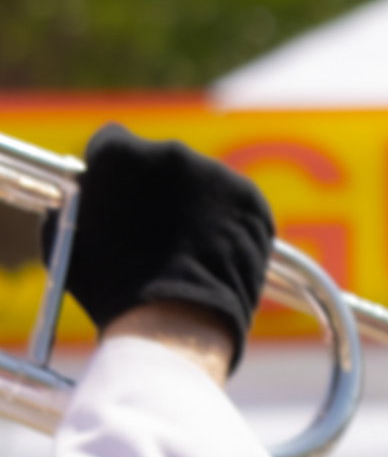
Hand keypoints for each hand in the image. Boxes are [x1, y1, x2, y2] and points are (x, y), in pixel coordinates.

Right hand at [64, 129, 274, 371]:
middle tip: (150, 224)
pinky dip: (224, 221)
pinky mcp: (250, 198)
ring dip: (192, 204)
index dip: (112, 168)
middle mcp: (171, 152)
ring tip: (182, 247)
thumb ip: (75, 203)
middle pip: (160, 162)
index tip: (114, 188)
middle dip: (154, 186)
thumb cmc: (110, 283)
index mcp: (120, 153)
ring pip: (200, 182)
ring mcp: (216, 173)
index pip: (112, 142)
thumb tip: (81, 195)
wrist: (174, 314)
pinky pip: (233, 203)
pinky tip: (210, 250)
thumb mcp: (67, 238)